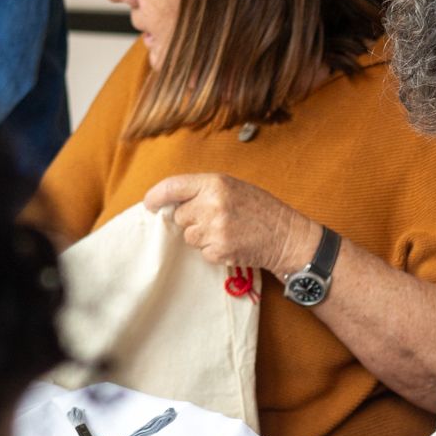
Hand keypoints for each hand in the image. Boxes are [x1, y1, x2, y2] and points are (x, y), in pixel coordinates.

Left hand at [144, 173, 320, 274]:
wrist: (287, 236)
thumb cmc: (261, 210)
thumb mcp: (233, 188)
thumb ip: (203, 190)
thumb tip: (169, 203)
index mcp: (215, 183)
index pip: (172, 186)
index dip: (156, 196)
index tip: (149, 204)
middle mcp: (212, 204)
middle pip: (179, 216)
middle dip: (192, 220)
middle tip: (216, 219)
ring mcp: (215, 229)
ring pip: (189, 236)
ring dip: (203, 237)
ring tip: (227, 231)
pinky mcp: (219, 250)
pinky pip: (202, 252)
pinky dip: (214, 251)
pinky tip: (232, 243)